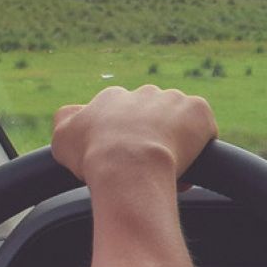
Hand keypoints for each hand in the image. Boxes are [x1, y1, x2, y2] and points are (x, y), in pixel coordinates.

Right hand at [51, 86, 216, 191]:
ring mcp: (173, 99)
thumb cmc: (94, 156)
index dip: (125, 142)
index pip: (121, 116)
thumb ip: (65, 121)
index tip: (126, 163)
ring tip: (169, 173)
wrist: (129, 165)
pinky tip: (189, 166)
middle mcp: (143, 93)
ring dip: (176, 144)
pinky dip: (200, 147)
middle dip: (151, 140)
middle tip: (148, 168)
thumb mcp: (62, 138)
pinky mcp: (199, 110)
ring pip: (178, 123)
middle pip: (151, 117)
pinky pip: (204, 128)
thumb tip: (72, 115)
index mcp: (112, 98)